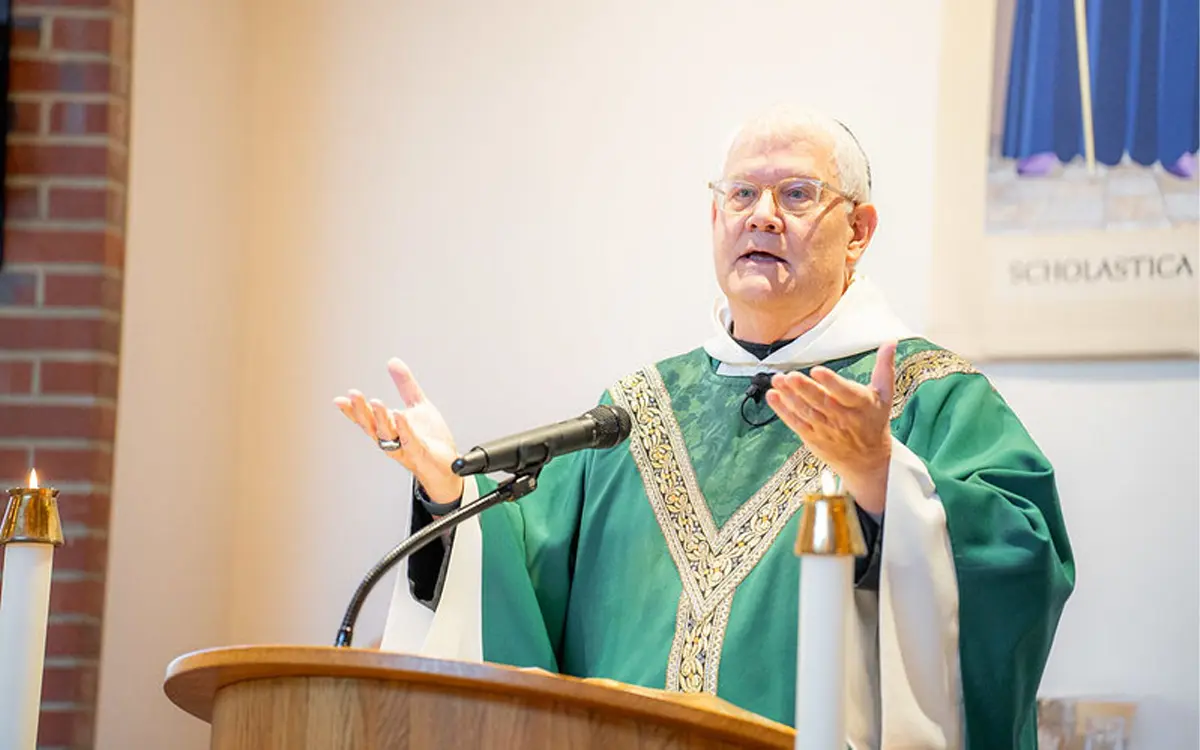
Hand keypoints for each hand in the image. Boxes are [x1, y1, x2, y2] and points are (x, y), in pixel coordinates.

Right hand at [334, 358, 463, 504]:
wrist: (448, 465)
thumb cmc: (431, 440)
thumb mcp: (418, 405)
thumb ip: (405, 385)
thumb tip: (393, 363)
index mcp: (389, 428)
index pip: (366, 418)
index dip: (352, 410)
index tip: (340, 399)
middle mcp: (392, 439)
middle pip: (372, 425)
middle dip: (361, 411)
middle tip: (353, 396)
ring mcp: (405, 447)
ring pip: (387, 434)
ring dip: (380, 418)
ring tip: (376, 402)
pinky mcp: (420, 453)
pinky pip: (410, 440)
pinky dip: (404, 428)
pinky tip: (399, 416)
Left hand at [765, 342, 896, 514]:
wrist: (868, 461)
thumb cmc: (875, 422)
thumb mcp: (885, 395)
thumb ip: (884, 367)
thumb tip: (890, 342)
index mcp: (862, 405)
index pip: (846, 393)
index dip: (831, 382)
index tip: (817, 370)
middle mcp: (843, 418)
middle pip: (821, 402)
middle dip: (805, 389)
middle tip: (791, 376)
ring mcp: (826, 429)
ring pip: (806, 411)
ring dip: (789, 396)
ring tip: (778, 380)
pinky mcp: (812, 437)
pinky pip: (796, 422)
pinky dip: (783, 410)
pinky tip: (773, 396)